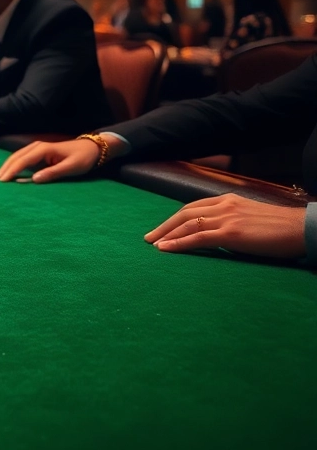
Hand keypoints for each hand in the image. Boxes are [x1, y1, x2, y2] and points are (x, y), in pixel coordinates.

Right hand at [0, 138, 102, 182]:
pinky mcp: (39, 153)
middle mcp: (37, 146)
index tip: (3, 180)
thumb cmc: (82, 158)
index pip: (23, 160)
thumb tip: (35, 179)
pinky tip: (10, 171)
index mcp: (44, 149)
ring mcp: (38, 148)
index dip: (12, 170)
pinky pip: (23, 158)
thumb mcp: (71, 167)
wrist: (91, 148)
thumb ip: (53, 173)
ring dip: (8, 165)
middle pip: (17, 156)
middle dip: (6, 167)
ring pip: (18, 156)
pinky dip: (14, 164)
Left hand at [145, 194, 307, 258]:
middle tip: (149, 237)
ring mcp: (226, 218)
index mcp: (228, 200)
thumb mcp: (250, 218)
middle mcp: (224, 206)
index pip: (193, 207)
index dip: (175, 218)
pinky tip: (165, 249)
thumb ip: (232, 220)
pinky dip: (178, 243)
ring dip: (167, 235)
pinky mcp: (231, 233)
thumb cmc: (280, 228)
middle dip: (164, 226)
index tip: (162, 228)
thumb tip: (218, 233)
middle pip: (184, 214)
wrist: (301, 229)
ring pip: (187, 225)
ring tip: (153, 245)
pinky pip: (197, 237)